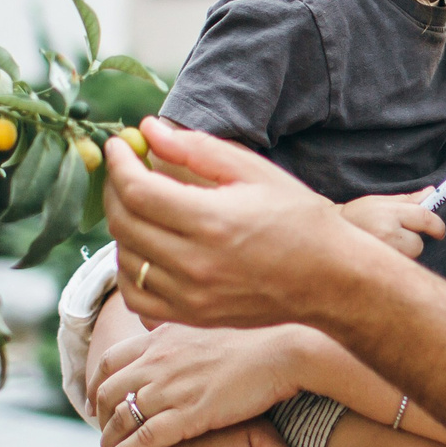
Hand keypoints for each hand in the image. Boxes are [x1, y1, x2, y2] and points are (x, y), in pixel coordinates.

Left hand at [94, 321, 304, 446]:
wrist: (281, 352)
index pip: (109, 361)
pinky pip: (143, 439)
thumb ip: (177, 333)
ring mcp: (171, 389)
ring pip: (120, 418)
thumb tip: (159, 331)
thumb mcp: (204, 326)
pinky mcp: (189, 416)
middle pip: (108, 392)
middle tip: (105, 431)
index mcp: (161, 339)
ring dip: (108, 439)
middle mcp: (159, 362)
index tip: (100, 400)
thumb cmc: (254, 341)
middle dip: (99, 415)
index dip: (97, 384)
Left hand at [106, 119, 382, 328]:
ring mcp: (190, 296)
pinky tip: (145, 249)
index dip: (120, 163)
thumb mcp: (255, 172)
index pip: (137, 190)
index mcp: (211, 221)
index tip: (120, 145)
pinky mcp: (192, 317)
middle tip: (126, 170)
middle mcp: (195, 263)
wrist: (330, 279)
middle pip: (123, 222)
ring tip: (141, 205)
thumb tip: (149, 130)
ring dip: (123, 225)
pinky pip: (137, 295)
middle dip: (115, 189)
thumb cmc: (299, 219)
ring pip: (126, 258)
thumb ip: (197, 149)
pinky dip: (130, 269)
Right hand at [340, 194, 445, 258]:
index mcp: (388, 212)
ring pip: (407, 257)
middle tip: (398, 235)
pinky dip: (393, 262)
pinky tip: (378, 255)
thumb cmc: (357, 215)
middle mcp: (386, 233)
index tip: (439, 231)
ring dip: (402, 252)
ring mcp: (381, 253)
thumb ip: (408, 200)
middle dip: (413, 240)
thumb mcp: (380, 202)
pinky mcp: (376, 267)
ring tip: (383, 244)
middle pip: (417, 243)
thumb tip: (432, 192)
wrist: (326, 234)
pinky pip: (397, 267)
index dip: (437, 226)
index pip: (424, 217)